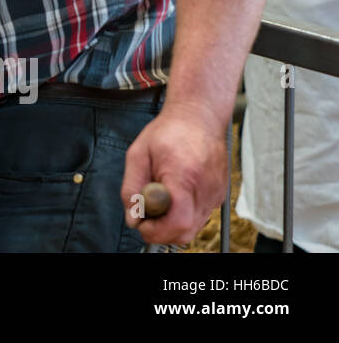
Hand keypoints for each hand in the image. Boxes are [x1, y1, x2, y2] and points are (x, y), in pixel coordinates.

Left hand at [120, 103, 227, 244]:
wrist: (199, 117)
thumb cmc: (168, 131)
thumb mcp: (137, 154)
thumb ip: (131, 188)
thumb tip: (133, 218)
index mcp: (183, 177)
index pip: (177, 222)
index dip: (155, 230)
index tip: (141, 222)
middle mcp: (205, 190)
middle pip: (185, 232)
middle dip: (161, 232)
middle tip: (147, 215)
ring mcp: (215, 194)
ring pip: (193, 228)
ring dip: (172, 223)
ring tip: (160, 199)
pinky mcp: (219, 196)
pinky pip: (200, 216)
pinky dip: (184, 214)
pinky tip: (175, 194)